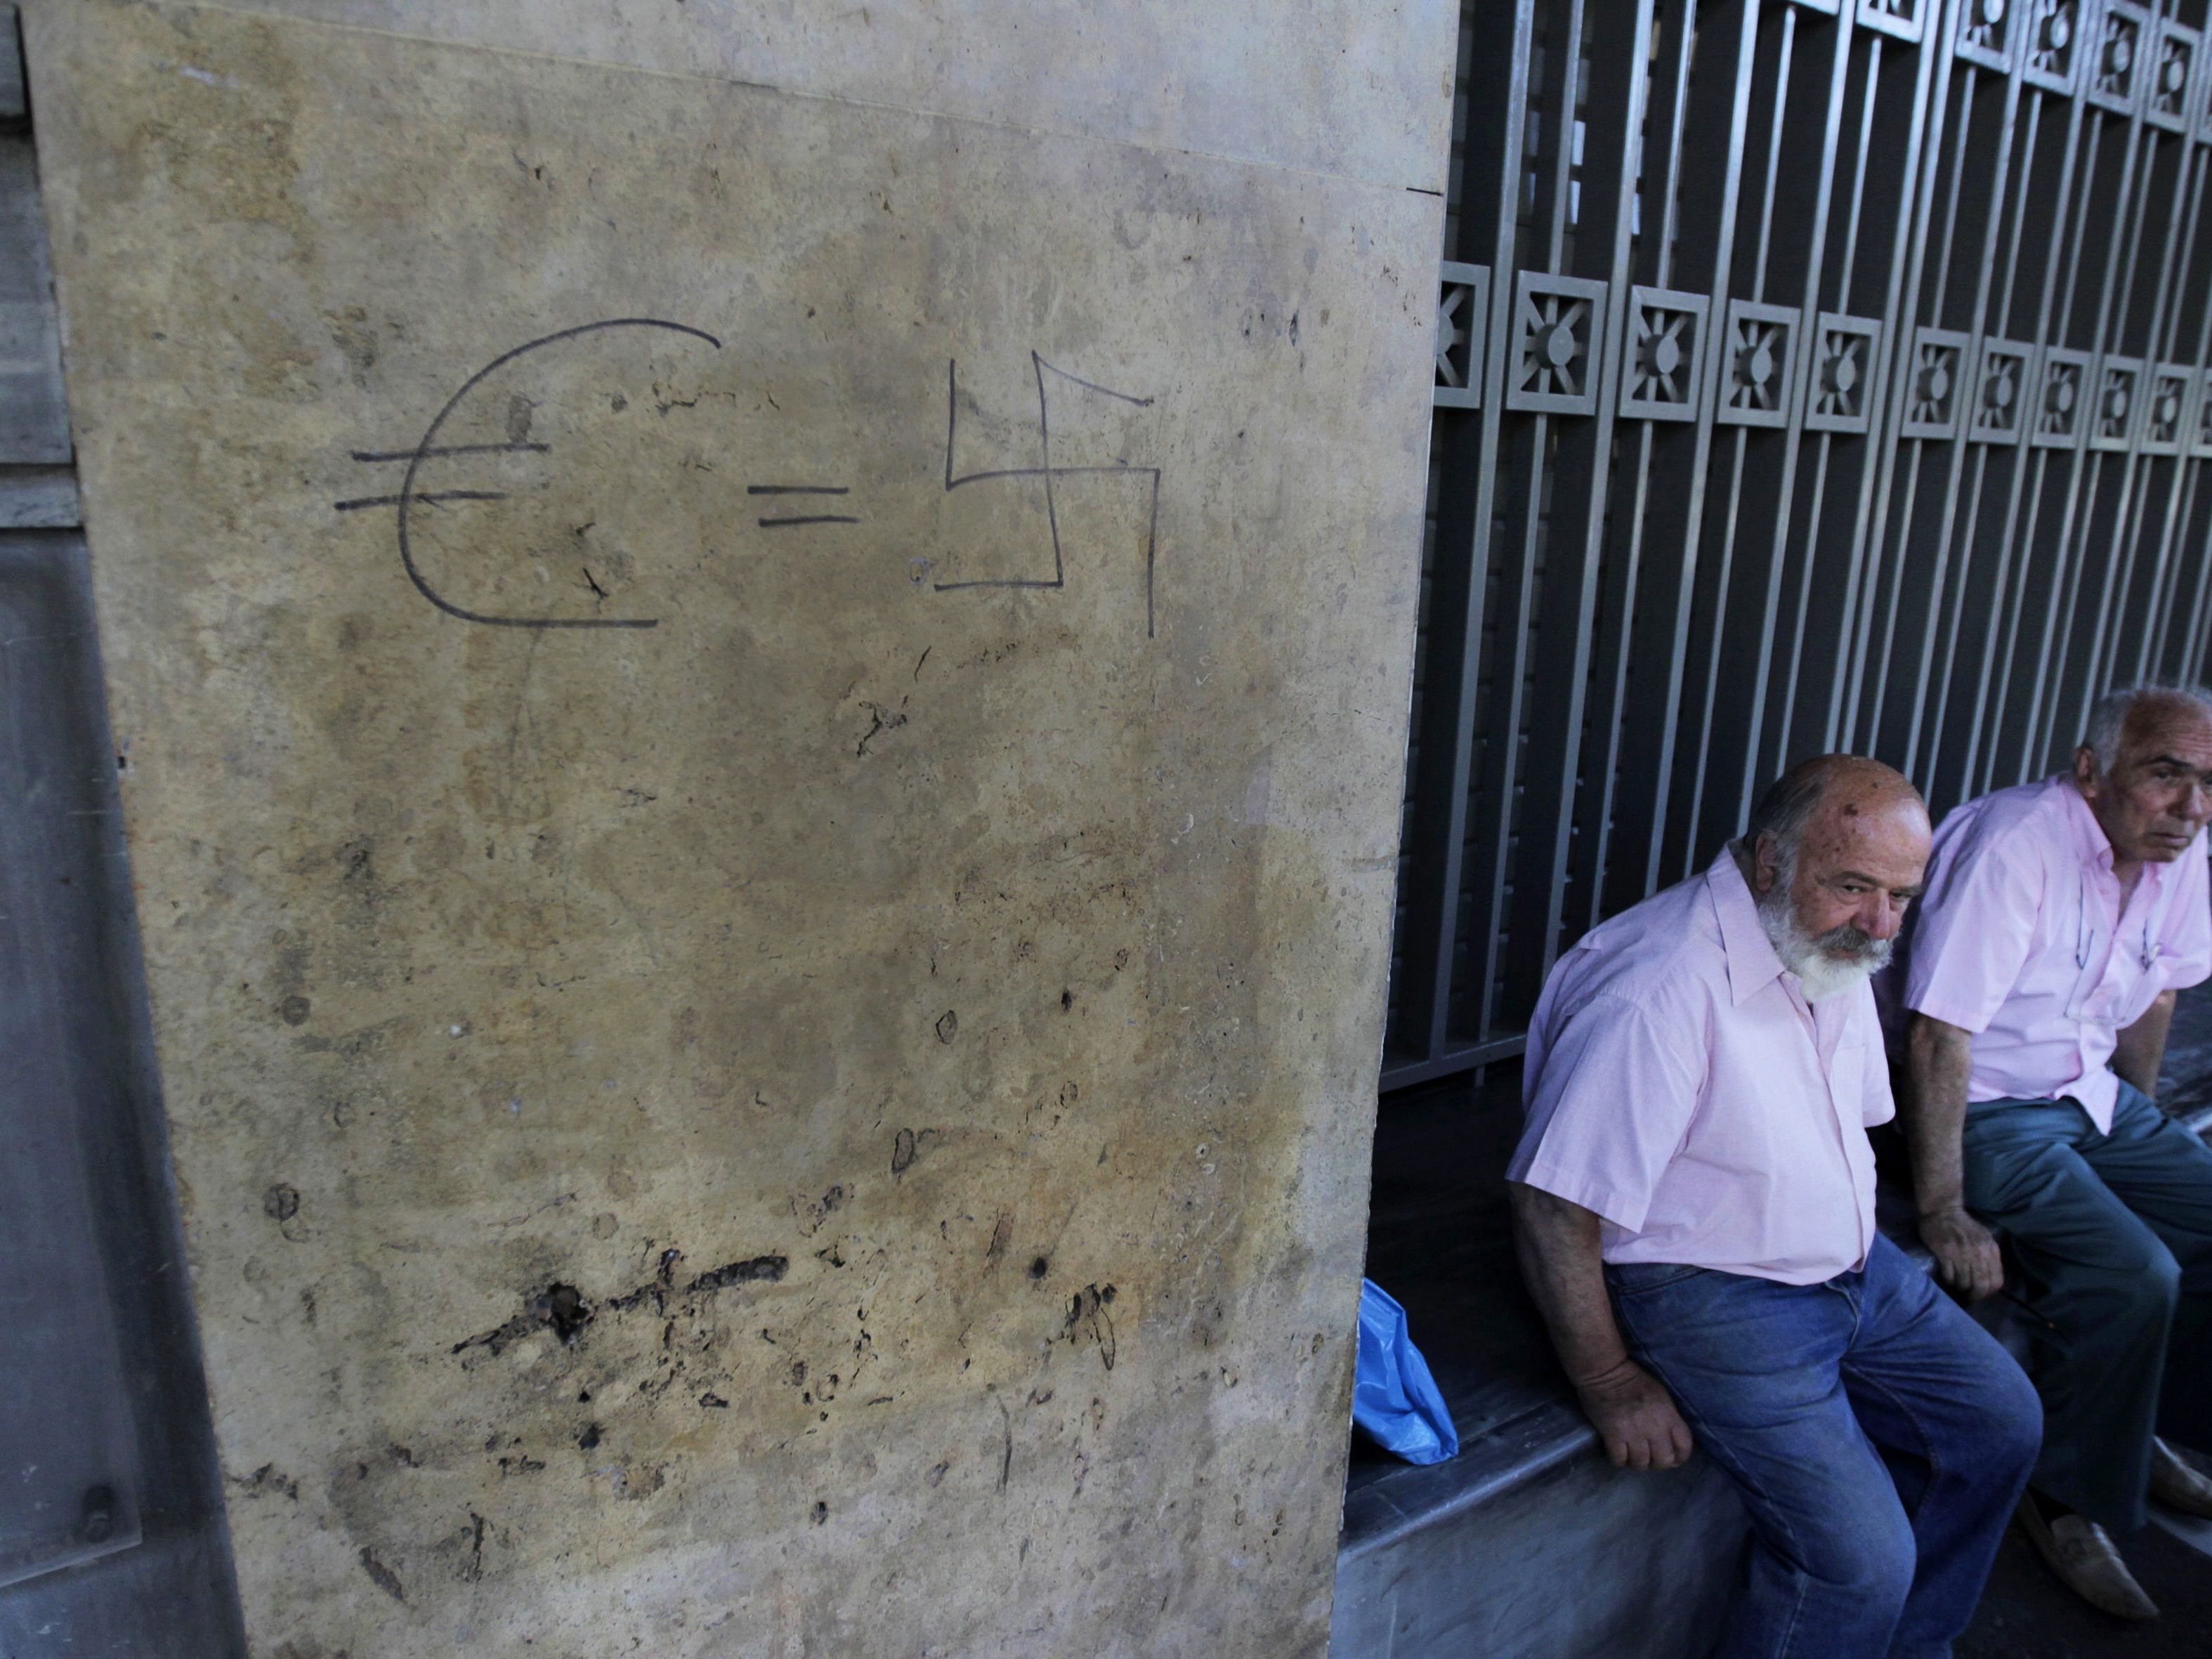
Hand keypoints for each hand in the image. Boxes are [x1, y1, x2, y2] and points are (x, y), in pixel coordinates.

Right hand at [1574, 1357, 1694, 1470]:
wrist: (1605, 1371)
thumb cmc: (1634, 1381)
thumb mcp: (1661, 1395)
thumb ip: (1669, 1418)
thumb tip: (1670, 1443)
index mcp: (1668, 1415)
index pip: (1684, 1446)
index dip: (1680, 1457)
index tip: (1672, 1458)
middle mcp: (1654, 1427)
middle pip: (1663, 1461)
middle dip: (1657, 1463)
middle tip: (1649, 1457)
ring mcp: (1633, 1432)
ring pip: (1641, 1464)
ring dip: (1637, 1463)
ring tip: (1632, 1456)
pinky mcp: (1613, 1434)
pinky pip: (1620, 1460)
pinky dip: (1619, 1461)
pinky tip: (1618, 1454)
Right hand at [1920, 1206, 2003, 1301]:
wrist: (1943, 1210)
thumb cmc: (1963, 1225)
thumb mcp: (1984, 1238)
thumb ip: (1989, 1256)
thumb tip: (1989, 1278)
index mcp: (1991, 1249)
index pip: (1997, 1281)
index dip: (1989, 1292)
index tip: (1981, 1293)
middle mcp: (1979, 1253)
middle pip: (1981, 1285)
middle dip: (1975, 1295)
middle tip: (1969, 1296)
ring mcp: (1962, 1253)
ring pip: (1965, 1282)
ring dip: (1960, 1287)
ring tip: (1957, 1284)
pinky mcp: (1945, 1253)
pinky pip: (1950, 1276)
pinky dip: (1949, 1280)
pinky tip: (1948, 1276)